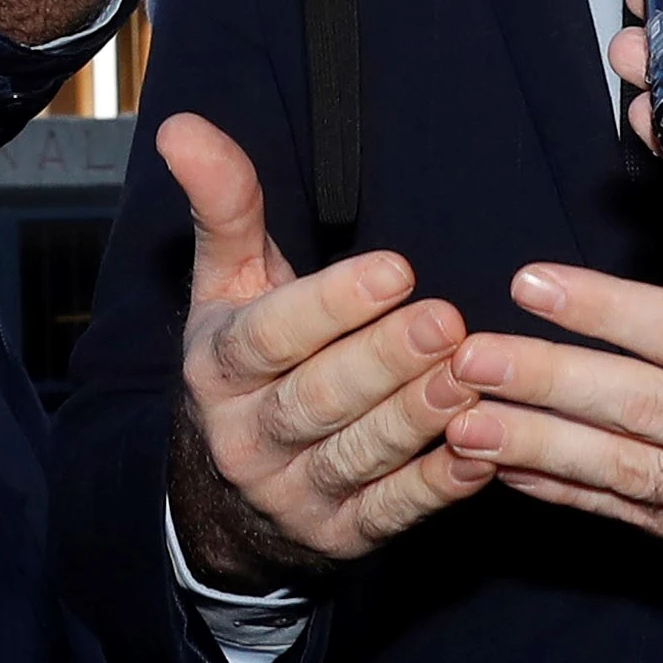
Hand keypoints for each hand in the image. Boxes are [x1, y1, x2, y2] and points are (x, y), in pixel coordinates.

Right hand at [155, 114, 486, 590]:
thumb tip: (181, 126)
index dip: (331, 304)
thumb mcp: (228, 285)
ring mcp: (294, 493)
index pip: (270, 335)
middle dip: (383, 360)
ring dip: (415, 420)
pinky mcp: (342, 537)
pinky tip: (480, 454)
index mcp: (220, 366)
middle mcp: (247, 435)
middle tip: (447, 320)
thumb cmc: (250, 360)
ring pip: (357, 457)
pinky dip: (436, 488)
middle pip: (316, 398)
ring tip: (470, 377)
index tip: (395, 268)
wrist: (228, 492)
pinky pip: (392, 514)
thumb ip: (223, 206)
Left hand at [447, 238, 662, 575]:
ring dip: (543, 450)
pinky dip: (576, 498)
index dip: (612, 312)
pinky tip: (513, 473)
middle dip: (551, 383)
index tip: (533, 283)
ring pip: (636, 475)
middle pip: (650, 411)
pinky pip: (647, 521)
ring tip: (462, 425)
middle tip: (467, 360)